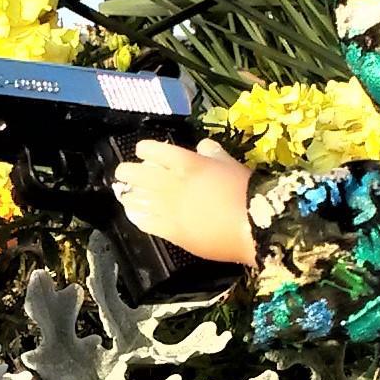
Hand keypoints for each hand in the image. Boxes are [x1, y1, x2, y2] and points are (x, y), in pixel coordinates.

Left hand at [110, 139, 255, 267]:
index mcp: (186, 163)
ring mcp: (168, 208)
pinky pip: (144, 222)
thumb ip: (213, 154)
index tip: (145, 152)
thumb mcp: (230, 164)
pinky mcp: (170, 231)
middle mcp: (171, 183)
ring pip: (135, 199)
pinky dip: (138, 216)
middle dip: (126, 172)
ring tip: (128, 195)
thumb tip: (203, 147)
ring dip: (130, 195)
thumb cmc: (246, 191)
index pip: (151, 150)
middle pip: (134, 173)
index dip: (144, 150)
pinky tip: (136, 215)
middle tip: (125, 173)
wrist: (254, 227)